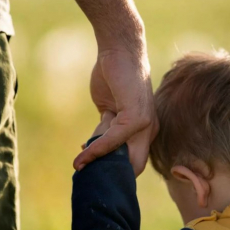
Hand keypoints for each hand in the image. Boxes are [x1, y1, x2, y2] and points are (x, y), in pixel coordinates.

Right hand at [73, 49, 158, 175]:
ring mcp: (145, 124)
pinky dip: (95, 150)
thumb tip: (95, 147)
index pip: (135, 160)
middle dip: (113, 175)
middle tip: (90, 179)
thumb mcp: (110, 109)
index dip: (117, 170)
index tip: (96, 173)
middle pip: (135, 166)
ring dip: (99, 164)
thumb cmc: (114, 77)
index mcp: (145, 129)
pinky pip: (112, 140)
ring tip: (79, 169)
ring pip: (123, 157)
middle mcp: (149, 129)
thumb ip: (107, 129)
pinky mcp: (136, 117)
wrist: (119, 51)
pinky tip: (82, 155)